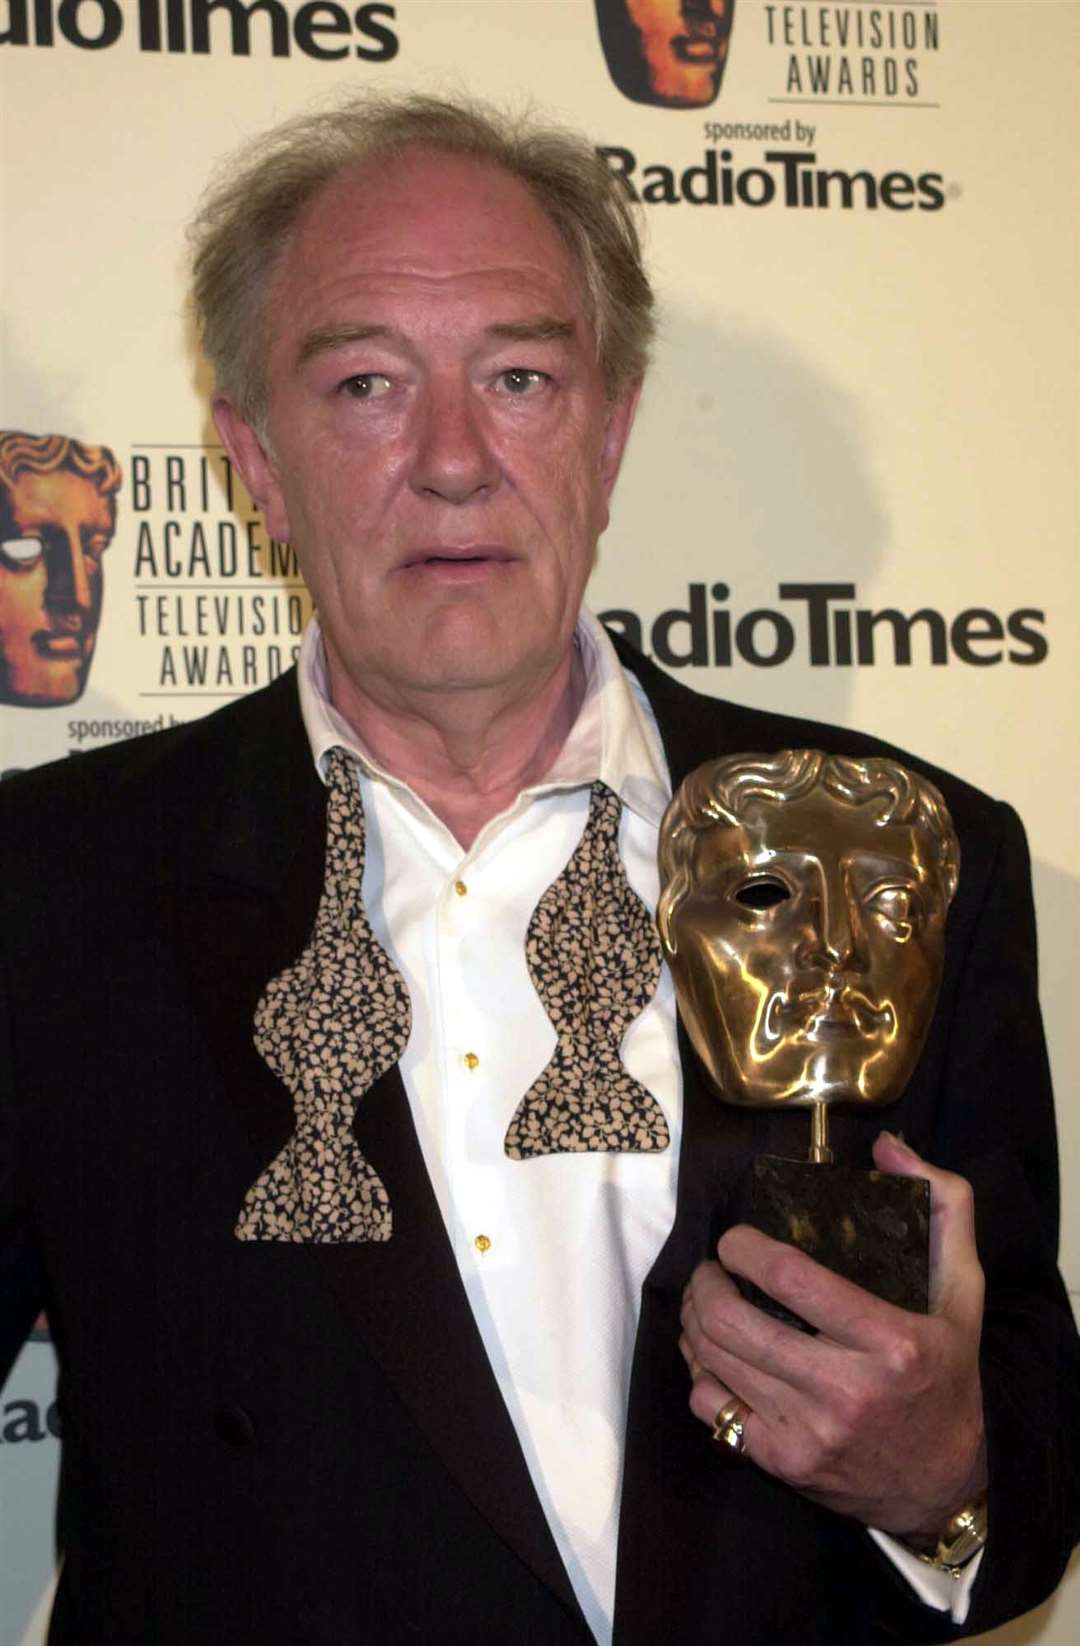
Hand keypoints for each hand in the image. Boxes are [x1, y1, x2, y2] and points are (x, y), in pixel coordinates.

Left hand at [679, 1132, 987, 1538]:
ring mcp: (810, 1432)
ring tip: (707, 1300)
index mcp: (890, 1340)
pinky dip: (700, 1373)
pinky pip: (711, 1408)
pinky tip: (713, 1354)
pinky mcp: (784, 1464)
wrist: (946, 1485)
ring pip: (714, 1361)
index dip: (744, 1248)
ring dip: (696, 1320)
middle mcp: (846, 1391)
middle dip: (707, 1282)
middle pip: (734, 1321)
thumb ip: (944, 1206)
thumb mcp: (964, 1290)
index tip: (736, 1240)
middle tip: (712, 1269)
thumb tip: (889, 1146)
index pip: (790, 1278)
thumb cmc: (948, 1375)